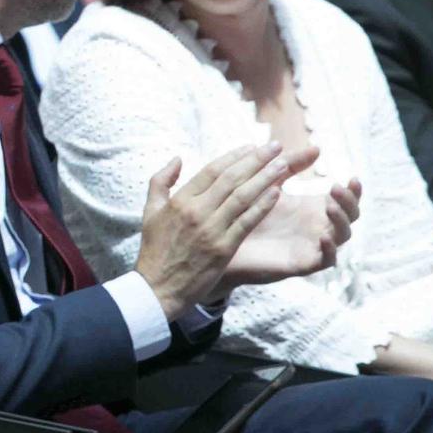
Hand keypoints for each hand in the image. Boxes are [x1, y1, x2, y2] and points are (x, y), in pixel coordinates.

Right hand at [134, 143, 298, 319]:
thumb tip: (177, 159)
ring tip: (283, 165)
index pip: (211, 171)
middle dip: (256, 161)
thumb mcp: (149, 211)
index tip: (251, 146)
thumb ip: (161, 181)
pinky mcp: (223, 248)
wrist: (158, 286)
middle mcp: (196, 211)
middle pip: (231, 179)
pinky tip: (277, 194)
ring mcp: (211, 230)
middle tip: (275, 147)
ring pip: (243, 198)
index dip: (234, 156)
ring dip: (266, 179)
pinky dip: (263, 206)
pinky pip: (247, 222)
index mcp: (180, 200)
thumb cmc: (155, 249)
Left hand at [221, 176, 358, 292]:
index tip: (352, 177)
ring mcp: (313, 245)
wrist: (224, 239)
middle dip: (349, 202)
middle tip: (336, 188)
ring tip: (330, 206)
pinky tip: (324, 236)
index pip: (345, 200)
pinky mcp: (302, 263)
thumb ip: (289, 166)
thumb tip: (316, 148)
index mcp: (314, 208)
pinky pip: (325, 260)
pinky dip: (329, 249)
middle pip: (351, 217)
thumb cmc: (247, 211)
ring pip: (342, 236)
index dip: (354, 191)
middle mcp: (319, 226)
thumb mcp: (270, 184)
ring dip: (340, 220)